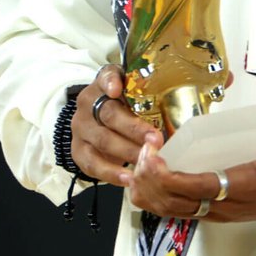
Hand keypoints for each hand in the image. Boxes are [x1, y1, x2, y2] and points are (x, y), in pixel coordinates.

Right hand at [71, 64, 159, 185]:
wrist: (96, 120)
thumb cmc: (123, 105)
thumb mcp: (132, 91)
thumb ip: (146, 91)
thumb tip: (176, 105)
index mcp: (102, 84)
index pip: (105, 77)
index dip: (111, 83)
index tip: (117, 90)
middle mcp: (87, 104)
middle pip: (110, 115)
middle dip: (134, 129)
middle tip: (156, 140)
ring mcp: (81, 129)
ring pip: (102, 141)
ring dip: (127, 153)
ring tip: (146, 161)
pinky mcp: (78, 151)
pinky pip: (92, 164)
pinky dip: (111, 174)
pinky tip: (129, 179)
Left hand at [121, 123, 255, 225]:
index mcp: (244, 186)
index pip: (200, 187)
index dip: (172, 178)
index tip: (154, 158)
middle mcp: (225, 205)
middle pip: (176, 202)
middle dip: (152, 180)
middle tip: (143, 152)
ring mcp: (216, 212)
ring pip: (171, 210)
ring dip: (149, 190)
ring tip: (138, 164)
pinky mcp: (212, 213)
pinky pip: (176, 211)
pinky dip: (155, 198)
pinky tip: (143, 181)